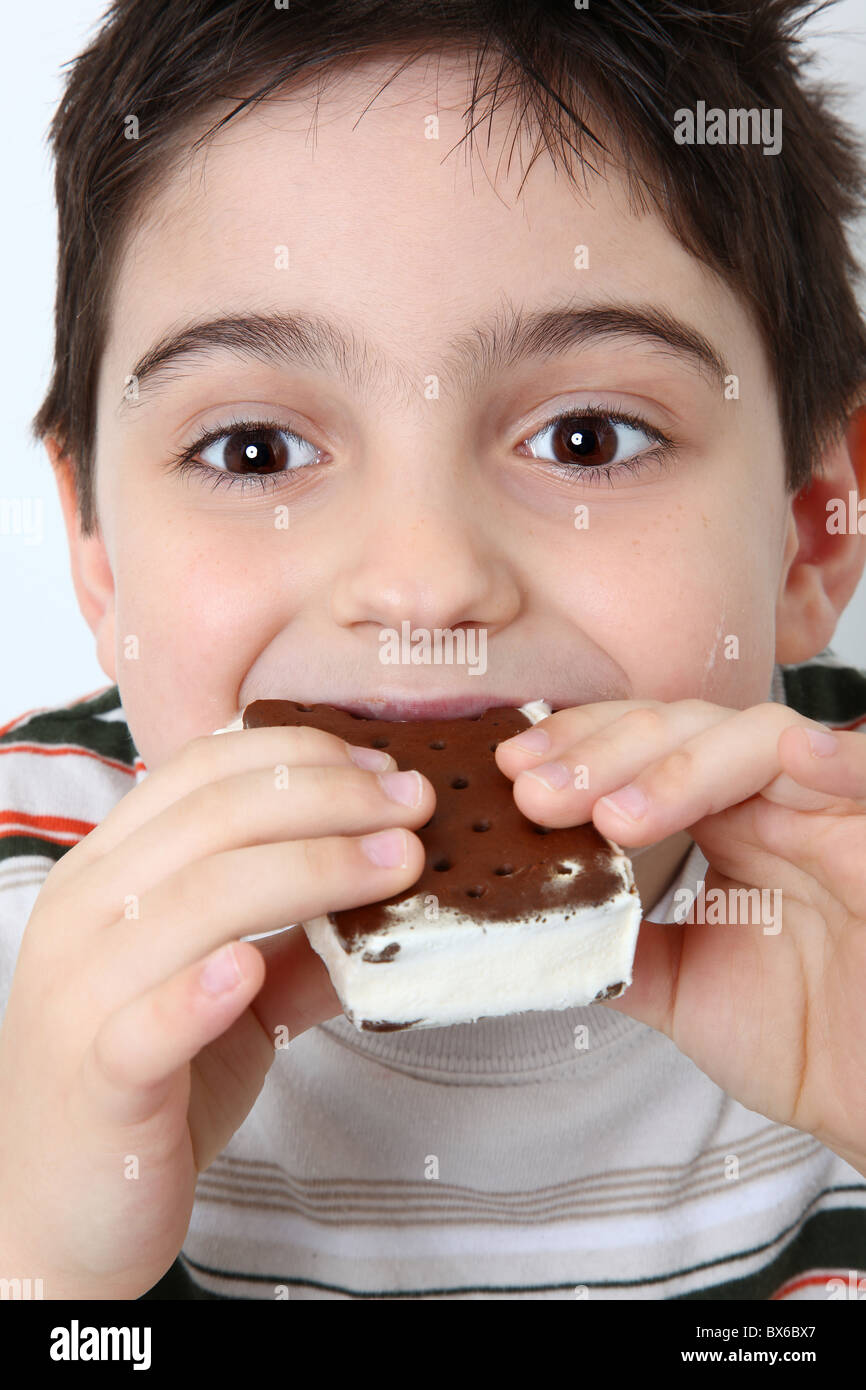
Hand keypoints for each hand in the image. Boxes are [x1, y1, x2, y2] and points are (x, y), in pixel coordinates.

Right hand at [0, 727, 432, 1296]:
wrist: (58, 1214)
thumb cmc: (150, 1086)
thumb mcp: (233, 998)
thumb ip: (300, 942)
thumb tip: (397, 893)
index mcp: (109, 874)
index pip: (201, 773)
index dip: (302, 756)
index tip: (385, 771)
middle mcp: (84, 915)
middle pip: (213, 819)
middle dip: (330, 800)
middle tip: (415, 808)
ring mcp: (81, 994)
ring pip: (194, 901)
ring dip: (311, 870)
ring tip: (397, 866)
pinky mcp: (96, 1080)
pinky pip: (144, 1023)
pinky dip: (200, 990)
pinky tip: (252, 969)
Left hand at [496, 698, 865, 1175]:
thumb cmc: (807, 1041)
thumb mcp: (681, 987)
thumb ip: (613, 943)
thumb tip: (525, 921)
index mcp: (725, 822)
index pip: (644, 751)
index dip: (580, 748)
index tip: (514, 773)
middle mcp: (773, 803)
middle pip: (684, 731)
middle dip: (604, 754)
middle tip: (538, 792)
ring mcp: (831, 814)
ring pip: (757, 739)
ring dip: (680, 766)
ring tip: (617, 816)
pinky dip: (835, 758)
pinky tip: (791, 756)